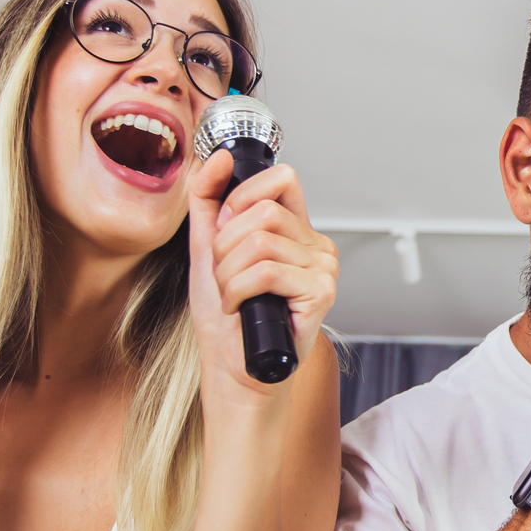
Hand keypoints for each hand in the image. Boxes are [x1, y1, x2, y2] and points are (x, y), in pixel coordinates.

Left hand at [187, 157, 338, 397]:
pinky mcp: (321, 294)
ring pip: (261, 242)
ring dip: (228, 273)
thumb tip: (218, 158)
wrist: (233, 373)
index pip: (282, 179)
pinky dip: (239, 290)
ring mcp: (323, 270)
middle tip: (225, 275)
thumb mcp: (207, 248)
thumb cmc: (226, 319)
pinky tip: (241, 308)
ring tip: (232, 295)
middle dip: (225, 245)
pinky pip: (267, 271)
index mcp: (296, 231)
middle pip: (264, 211)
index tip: (225, 226)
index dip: (244, 195)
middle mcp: (316, 246)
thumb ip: (208, 199)